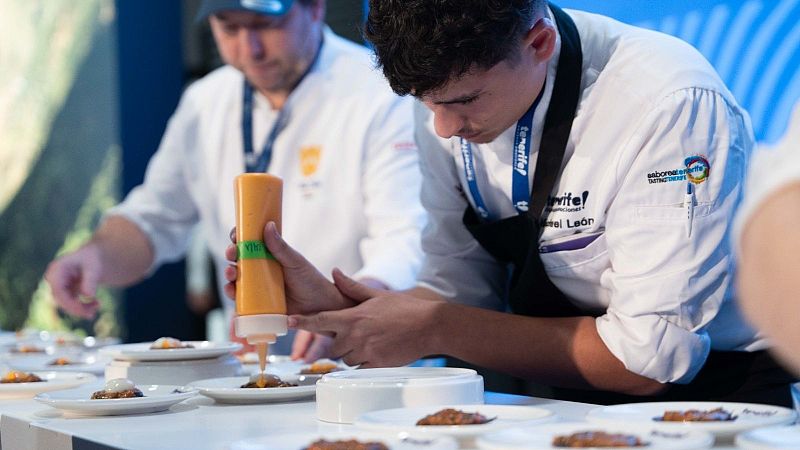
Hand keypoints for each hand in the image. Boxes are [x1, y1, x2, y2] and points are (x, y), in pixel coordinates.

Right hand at [44, 245, 101, 318]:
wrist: (95, 256)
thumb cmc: (93, 258)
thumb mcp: (94, 267)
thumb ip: (90, 280)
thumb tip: (88, 296)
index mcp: (57, 269)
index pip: (58, 291)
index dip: (69, 303)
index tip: (83, 310)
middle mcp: (54, 278)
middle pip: (60, 300)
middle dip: (76, 308)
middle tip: (92, 313)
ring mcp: (58, 285)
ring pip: (65, 304)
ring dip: (81, 309)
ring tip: (98, 306)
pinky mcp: (65, 291)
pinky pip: (71, 304)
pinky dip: (83, 307)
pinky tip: (96, 304)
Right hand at [223, 222, 354, 314]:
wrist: (320, 305)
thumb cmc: (310, 280)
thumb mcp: (295, 261)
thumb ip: (281, 247)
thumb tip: (268, 225)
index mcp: (267, 255)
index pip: (248, 243)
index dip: (238, 237)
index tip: (235, 234)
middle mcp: (259, 270)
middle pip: (237, 260)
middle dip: (230, 254)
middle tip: (232, 253)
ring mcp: (257, 287)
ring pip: (235, 279)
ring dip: (228, 275)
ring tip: (231, 273)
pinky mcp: (256, 304)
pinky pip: (240, 300)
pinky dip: (232, 296)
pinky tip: (232, 292)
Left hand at [288, 270, 441, 367]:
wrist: (428, 326)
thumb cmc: (404, 309)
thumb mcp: (377, 295)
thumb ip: (352, 288)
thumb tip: (335, 273)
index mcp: (353, 317)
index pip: (321, 320)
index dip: (304, 321)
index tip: (290, 321)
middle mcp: (356, 335)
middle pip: (332, 346)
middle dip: (339, 343)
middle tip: (355, 336)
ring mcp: (366, 351)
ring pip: (345, 359)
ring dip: (352, 354)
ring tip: (369, 343)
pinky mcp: (376, 364)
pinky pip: (360, 369)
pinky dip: (363, 364)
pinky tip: (376, 353)